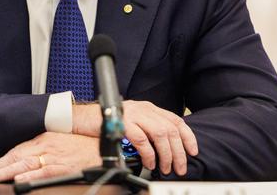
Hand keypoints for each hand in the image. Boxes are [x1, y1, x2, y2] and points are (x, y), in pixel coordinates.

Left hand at [0, 132, 99, 182]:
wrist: (103, 145)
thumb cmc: (84, 143)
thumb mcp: (59, 139)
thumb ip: (42, 147)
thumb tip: (25, 158)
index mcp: (44, 138)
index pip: (16, 150)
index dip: (0, 160)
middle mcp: (46, 146)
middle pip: (16, 157)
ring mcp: (54, 157)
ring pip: (25, 165)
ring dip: (6, 172)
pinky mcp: (63, 167)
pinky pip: (43, 172)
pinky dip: (29, 176)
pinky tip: (18, 181)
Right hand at [73, 100, 197, 175]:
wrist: (84, 118)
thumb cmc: (107, 122)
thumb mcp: (133, 121)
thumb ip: (148, 128)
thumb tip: (166, 148)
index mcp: (148, 108)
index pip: (175, 120)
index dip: (188, 137)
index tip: (193, 151)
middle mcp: (143, 109)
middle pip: (170, 129)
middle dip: (178, 151)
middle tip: (179, 167)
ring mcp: (133, 114)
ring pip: (160, 134)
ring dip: (166, 154)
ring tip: (164, 167)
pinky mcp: (123, 123)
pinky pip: (142, 140)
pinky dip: (148, 154)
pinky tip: (149, 163)